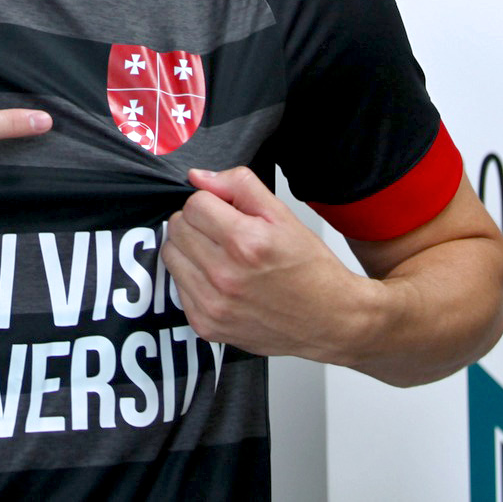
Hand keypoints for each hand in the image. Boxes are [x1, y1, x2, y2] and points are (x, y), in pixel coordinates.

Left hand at [161, 166, 367, 359]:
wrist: (331, 321)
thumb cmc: (310, 268)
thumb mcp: (283, 215)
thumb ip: (239, 185)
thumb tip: (199, 177)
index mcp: (245, 242)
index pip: (194, 203)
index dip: (210, 202)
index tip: (225, 212)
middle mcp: (225, 276)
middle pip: (178, 226)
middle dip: (196, 222)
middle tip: (222, 233)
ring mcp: (213, 305)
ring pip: (171, 254)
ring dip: (189, 248)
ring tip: (219, 254)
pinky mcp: (206, 326)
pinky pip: (176, 285)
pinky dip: (192, 277)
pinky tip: (218, 279)